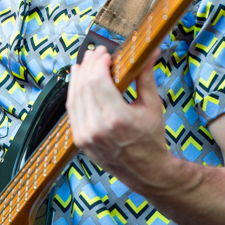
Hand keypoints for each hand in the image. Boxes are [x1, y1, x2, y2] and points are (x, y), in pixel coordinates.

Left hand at [66, 45, 170, 192]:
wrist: (146, 171)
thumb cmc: (151, 140)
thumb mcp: (153, 107)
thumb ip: (146, 77)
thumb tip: (150, 52)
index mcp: (118, 119)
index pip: (98, 81)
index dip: (99, 63)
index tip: (106, 53)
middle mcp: (98, 128)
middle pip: (84, 86)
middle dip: (89, 65)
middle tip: (96, 53)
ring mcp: (85, 136)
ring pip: (74, 97)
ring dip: (78, 76)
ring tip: (85, 62)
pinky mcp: (80, 140)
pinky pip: (72, 110)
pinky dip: (73, 93)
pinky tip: (78, 81)